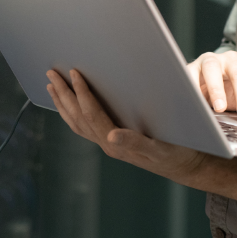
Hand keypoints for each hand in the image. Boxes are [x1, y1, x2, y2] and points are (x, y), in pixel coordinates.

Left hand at [46, 68, 205, 182]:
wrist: (184, 165)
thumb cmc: (175, 153)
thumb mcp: (159, 148)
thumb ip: (134, 142)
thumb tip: (111, 135)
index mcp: (116, 143)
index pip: (92, 114)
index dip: (82, 92)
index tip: (74, 72)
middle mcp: (107, 144)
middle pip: (78, 117)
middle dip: (64, 94)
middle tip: (51, 74)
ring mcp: (107, 144)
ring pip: (77, 122)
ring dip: (63, 103)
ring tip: (52, 86)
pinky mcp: (111, 142)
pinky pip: (84, 127)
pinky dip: (72, 113)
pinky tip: (70, 104)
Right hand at [186, 51, 236, 120]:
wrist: (207, 82)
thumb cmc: (226, 86)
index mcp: (232, 61)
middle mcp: (213, 60)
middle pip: (213, 69)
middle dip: (216, 89)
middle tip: (220, 108)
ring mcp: (196, 66)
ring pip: (192, 73)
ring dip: (195, 90)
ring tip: (199, 107)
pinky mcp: (183, 74)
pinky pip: (180, 82)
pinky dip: (182, 92)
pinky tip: (186, 105)